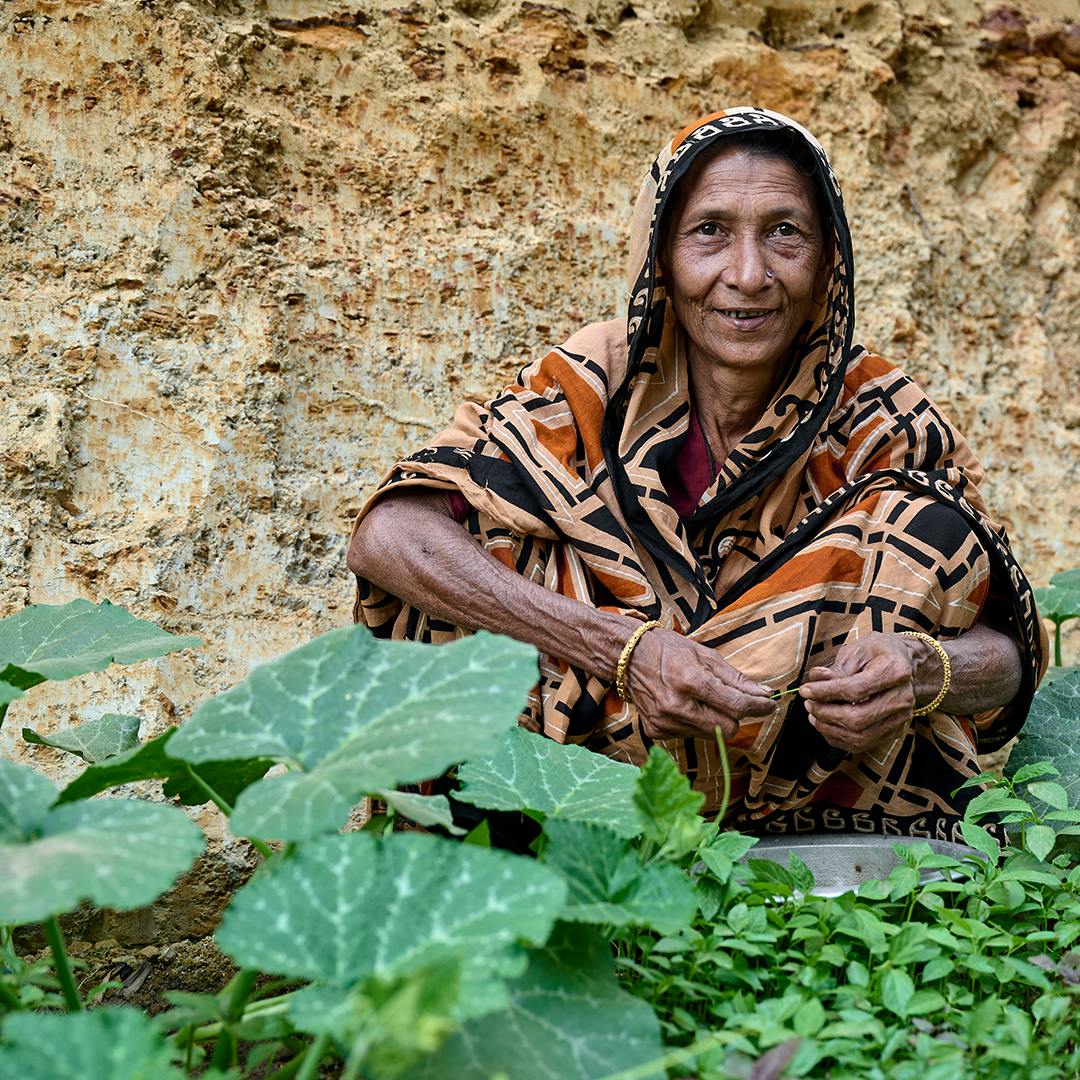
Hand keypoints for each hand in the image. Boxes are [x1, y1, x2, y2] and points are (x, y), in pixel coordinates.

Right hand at [624, 628, 774, 741]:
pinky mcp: (657, 732)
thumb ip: (736, 679)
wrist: (627, 657)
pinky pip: (691, 736)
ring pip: (711, 735)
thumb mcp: (705, 655)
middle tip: (731, 700)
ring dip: (714, 720)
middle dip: (736, 716)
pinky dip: (695, 724)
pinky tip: (683, 706)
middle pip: (728, 728)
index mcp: (690, 681)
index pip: (737, 705)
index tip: (769, 705)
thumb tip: (764, 695)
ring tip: (700, 699)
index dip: (759, 707)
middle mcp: (676, 706)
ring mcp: (665, 722)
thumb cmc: (669, 650)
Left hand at [798, 631, 940, 753]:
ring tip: (813, 715)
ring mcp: (901, 718)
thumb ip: (837, 669)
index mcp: (895, 672)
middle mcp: (903, 698)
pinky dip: (839, 739)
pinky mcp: (894, 731)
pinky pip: (864, 744)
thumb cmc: (878, 652)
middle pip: (858, 719)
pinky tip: (825, 725)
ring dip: (830, 729)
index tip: (805, 691)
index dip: (826, 693)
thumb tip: (815, 680)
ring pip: (860, 737)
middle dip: (826, 714)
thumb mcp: (857, 650)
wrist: (904, 661)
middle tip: (808, 704)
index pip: (855, 690)